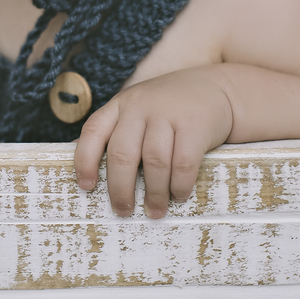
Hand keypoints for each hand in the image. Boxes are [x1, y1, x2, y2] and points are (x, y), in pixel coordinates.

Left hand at [73, 68, 233, 218]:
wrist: (214, 88)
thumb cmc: (168, 109)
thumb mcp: (137, 111)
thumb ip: (116, 133)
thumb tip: (89, 171)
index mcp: (120, 105)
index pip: (94, 131)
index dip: (85, 161)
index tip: (86, 187)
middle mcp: (140, 106)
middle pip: (123, 153)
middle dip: (121, 189)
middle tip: (123, 210)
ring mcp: (168, 114)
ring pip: (154, 161)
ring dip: (154, 192)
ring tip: (155, 210)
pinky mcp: (195, 125)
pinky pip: (183, 163)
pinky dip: (179, 185)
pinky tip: (178, 195)